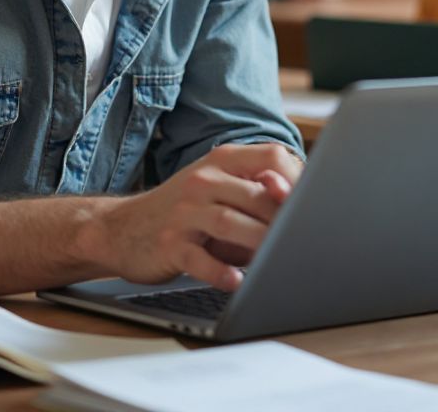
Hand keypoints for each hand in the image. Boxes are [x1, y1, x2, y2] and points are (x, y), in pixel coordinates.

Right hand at [99, 144, 301, 290]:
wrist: (122, 228)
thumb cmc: (185, 211)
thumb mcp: (220, 189)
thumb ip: (257, 190)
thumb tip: (306, 204)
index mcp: (222, 160)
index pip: (272, 157)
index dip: (298, 179)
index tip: (315, 203)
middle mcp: (203, 179)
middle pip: (257, 194)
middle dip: (285, 219)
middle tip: (306, 239)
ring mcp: (184, 211)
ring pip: (231, 222)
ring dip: (260, 243)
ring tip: (280, 260)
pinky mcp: (169, 243)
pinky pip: (199, 258)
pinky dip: (221, 271)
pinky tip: (237, 280)